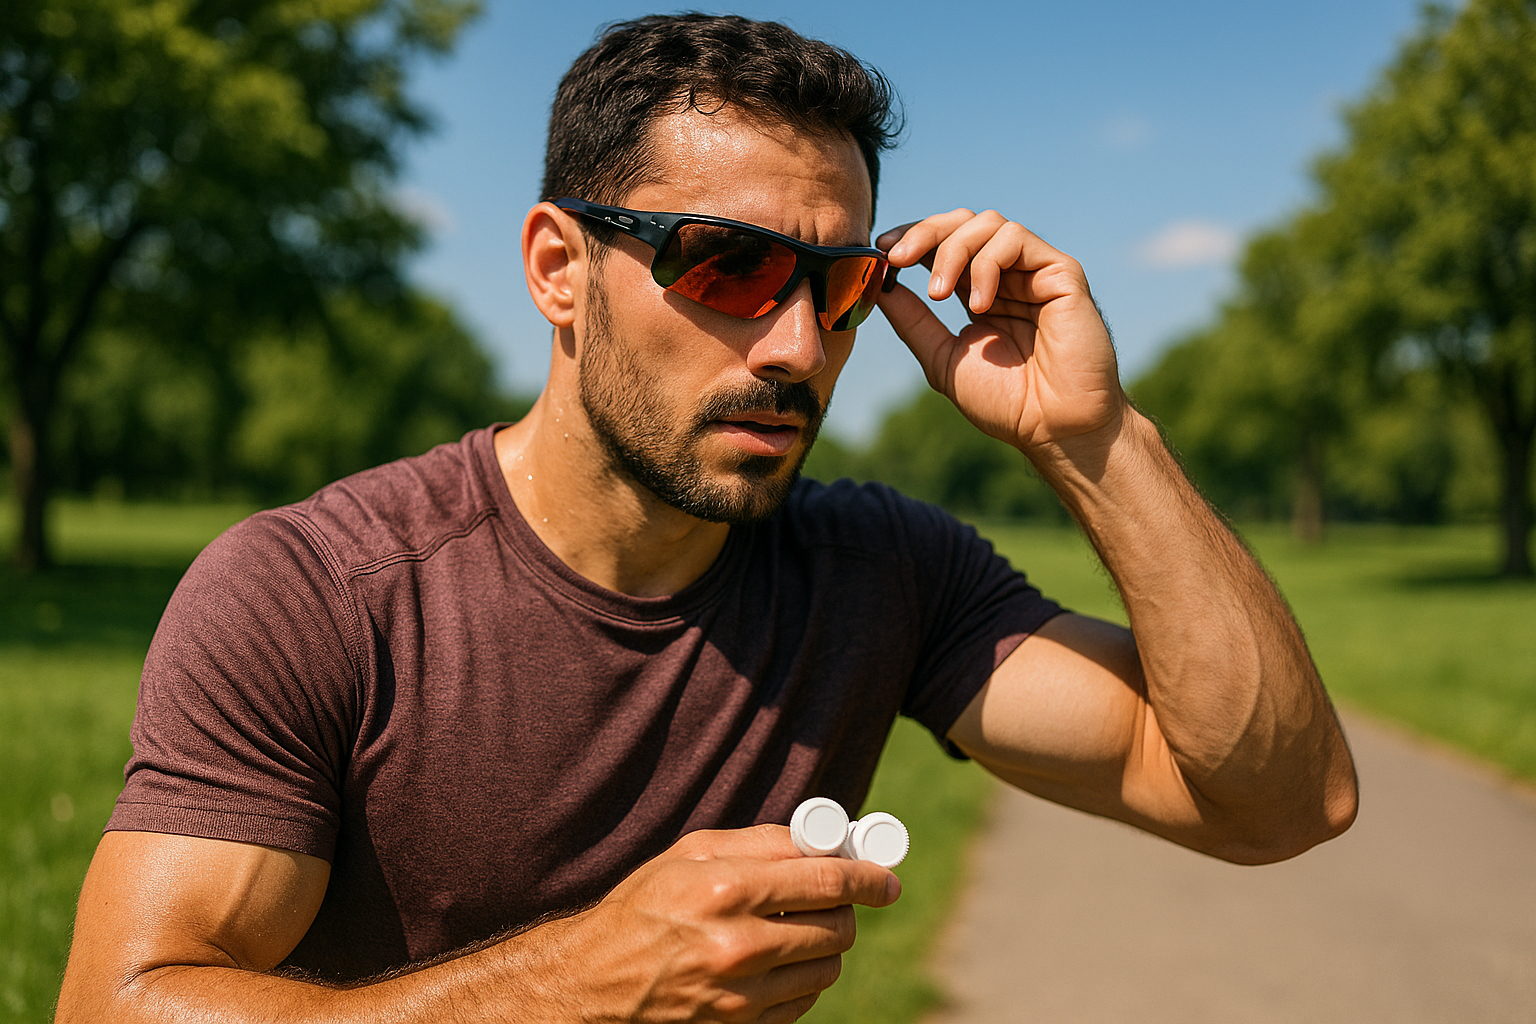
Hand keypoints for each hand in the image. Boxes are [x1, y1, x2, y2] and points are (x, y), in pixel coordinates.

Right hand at [539, 824, 899, 1022]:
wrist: (596, 982)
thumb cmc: (644, 907)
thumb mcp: (690, 855)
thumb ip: (760, 843)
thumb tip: (822, 838)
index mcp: (725, 890)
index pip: (826, 881)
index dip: (867, 877)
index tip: (884, 878)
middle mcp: (737, 945)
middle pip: (836, 927)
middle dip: (846, 909)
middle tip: (836, 899)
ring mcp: (740, 996)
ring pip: (826, 968)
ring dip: (826, 945)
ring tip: (798, 929)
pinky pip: (803, 1002)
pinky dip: (803, 980)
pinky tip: (777, 962)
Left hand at [876, 209, 1125, 458]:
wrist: (1054, 428)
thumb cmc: (1006, 402)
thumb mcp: (943, 358)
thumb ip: (913, 321)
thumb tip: (878, 284)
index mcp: (980, 291)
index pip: (945, 243)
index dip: (913, 237)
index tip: (882, 252)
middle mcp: (1008, 275)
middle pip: (963, 221)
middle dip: (924, 232)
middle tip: (898, 258)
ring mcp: (1035, 271)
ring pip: (987, 223)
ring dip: (952, 251)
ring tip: (939, 295)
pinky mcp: (1061, 272)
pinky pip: (1016, 239)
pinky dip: (987, 264)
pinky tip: (981, 304)